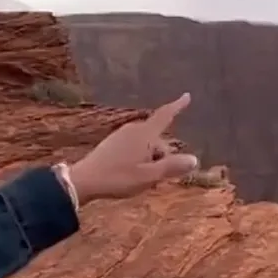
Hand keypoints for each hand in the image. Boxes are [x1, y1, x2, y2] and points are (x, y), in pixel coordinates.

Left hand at [69, 93, 196, 204]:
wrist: (84, 181)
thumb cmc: (118, 178)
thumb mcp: (148, 176)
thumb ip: (171, 167)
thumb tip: (194, 159)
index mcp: (144, 134)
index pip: (164, 116)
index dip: (177, 107)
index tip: (186, 96)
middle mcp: (133, 130)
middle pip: (157, 139)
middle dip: (162, 156)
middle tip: (155, 179)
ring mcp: (121, 136)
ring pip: (146, 145)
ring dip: (150, 160)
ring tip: (141, 180)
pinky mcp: (112, 144)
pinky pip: (134, 148)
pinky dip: (139, 160)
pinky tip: (130, 175)